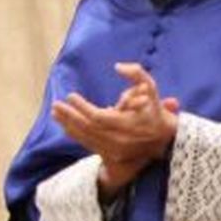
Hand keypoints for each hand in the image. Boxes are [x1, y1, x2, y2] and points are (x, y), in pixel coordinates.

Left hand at [50, 62, 179, 195]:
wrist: (166, 140)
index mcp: (127, 125)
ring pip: (85, 137)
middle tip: (56, 104)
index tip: (71, 96)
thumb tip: (118, 66)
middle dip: (69, 115)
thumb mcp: (151, 89)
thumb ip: (137, 74)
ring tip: (55, 113)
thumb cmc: (156, 111)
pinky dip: (74, 133)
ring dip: (68, 124)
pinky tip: (64, 125)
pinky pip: (87, 144)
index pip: (97, 117)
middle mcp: (118, 140)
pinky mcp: (109, 155)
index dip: (82, 107)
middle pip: (87, 128)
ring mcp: (113, 150)